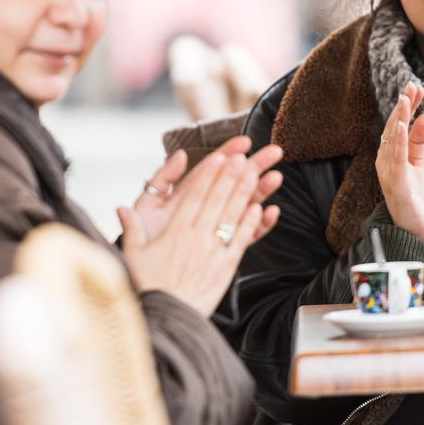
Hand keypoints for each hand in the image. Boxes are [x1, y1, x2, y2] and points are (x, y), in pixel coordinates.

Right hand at [119, 152, 281, 316]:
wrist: (167, 318)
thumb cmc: (148, 287)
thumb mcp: (133, 256)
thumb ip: (132, 229)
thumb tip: (122, 208)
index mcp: (175, 231)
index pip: (195, 196)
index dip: (209, 175)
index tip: (220, 158)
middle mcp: (197, 238)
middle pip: (217, 200)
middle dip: (231, 176)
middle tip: (245, 156)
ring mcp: (214, 252)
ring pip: (232, 216)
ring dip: (245, 193)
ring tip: (255, 174)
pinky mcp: (225, 268)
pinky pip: (240, 241)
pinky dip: (250, 224)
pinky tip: (259, 209)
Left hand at [131, 136, 283, 243]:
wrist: (152, 281)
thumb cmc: (148, 241)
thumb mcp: (147, 206)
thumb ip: (161, 179)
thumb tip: (179, 155)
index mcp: (188, 196)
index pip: (211, 170)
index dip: (227, 154)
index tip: (243, 142)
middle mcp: (206, 209)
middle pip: (233, 183)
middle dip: (253, 166)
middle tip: (274, 152)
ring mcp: (217, 228)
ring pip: (244, 206)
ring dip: (260, 191)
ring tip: (276, 177)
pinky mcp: (226, 248)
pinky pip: (246, 235)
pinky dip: (260, 225)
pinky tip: (271, 211)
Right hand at [375, 81, 423, 240]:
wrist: (414, 230)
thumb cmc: (413, 198)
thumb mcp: (418, 165)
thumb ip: (418, 142)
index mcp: (391, 155)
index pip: (397, 125)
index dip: (407, 106)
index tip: (416, 88)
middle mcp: (385, 161)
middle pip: (392, 128)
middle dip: (402, 106)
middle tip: (411, 86)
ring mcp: (388, 172)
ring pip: (392, 139)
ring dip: (398, 118)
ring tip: (406, 99)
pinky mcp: (395, 183)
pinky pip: (395, 158)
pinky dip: (397, 140)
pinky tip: (401, 125)